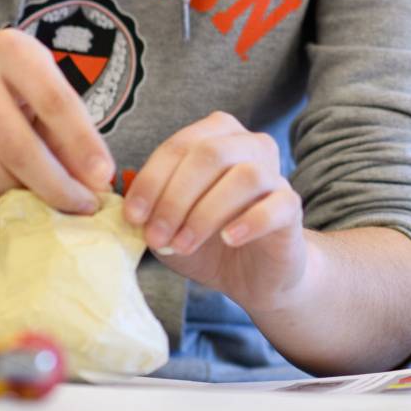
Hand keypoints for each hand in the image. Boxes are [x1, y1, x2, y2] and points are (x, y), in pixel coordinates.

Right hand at [0, 28, 112, 227]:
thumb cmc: (8, 86)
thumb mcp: (41, 88)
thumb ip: (67, 130)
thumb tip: (95, 183)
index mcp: (13, 49)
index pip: (56, 102)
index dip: (82, 143)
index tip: (103, 178)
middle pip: (19, 144)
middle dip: (55, 184)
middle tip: (80, 209)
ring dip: (17, 197)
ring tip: (42, 211)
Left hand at [122, 111, 309, 311]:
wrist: (253, 273)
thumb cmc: (206, 241)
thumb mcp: (168, 223)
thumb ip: (147, 207)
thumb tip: (120, 198)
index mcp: (216, 136)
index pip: (179, 146)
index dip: (152, 180)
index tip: (132, 217)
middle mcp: (249, 145)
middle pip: (210, 154)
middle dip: (175, 197)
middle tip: (156, 236)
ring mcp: (274, 174)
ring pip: (244, 176)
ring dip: (205, 213)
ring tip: (183, 244)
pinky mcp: (291, 206)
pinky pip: (275, 205)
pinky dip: (248, 222)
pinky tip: (228, 240)